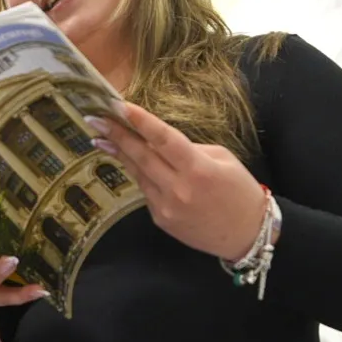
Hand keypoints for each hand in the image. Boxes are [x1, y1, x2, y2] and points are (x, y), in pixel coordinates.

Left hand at [87, 103, 267, 260]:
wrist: (246, 235)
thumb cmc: (240, 191)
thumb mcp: (223, 159)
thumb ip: (189, 149)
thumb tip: (159, 143)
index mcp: (198, 169)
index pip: (164, 139)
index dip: (140, 121)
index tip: (118, 106)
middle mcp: (178, 188)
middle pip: (141, 156)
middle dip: (117, 134)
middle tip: (94, 118)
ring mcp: (166, 206)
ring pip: (138, 173)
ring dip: (119, 153)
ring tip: (101, 136)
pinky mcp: (161, 219)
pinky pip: (145, 190)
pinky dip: (139, 174)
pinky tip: (130, 161)